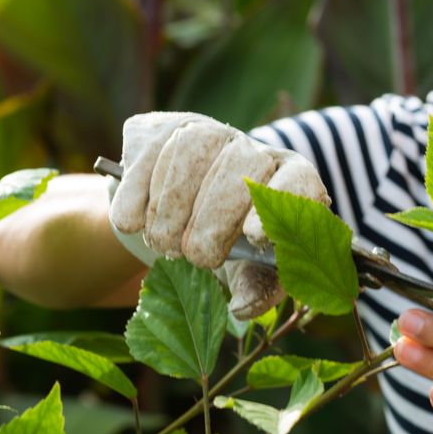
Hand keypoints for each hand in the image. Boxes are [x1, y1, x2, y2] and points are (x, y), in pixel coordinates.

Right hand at [109, 112, 329, 317]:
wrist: (179, 217)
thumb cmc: (229, 245)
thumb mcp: (248, 269)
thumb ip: (255, 287)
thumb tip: (243, 306)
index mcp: (289, 181)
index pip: (299, 180)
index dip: (279, 204)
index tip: (254, 237)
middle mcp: (254, 148)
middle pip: (242, 165)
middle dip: (214, 217)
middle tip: (195, 257)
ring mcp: (209, 131)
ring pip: (193, 149)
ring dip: (172, 206)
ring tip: (163, 243)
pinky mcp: (161, 128)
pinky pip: (150, 149)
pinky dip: (136, 191)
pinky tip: (133, 220)